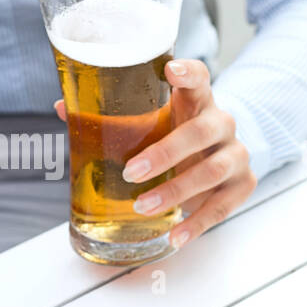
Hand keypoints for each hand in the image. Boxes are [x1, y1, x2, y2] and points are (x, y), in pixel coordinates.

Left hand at [53, 58, 255, 249]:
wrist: (217, 158)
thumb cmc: (175, 135)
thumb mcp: (151, 123)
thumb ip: (111, 116)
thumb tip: (63, 107)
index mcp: (197, 100)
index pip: (200, 77)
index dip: (188, 72)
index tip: (170, 71)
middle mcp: (222, 123)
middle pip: (202, 130)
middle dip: (166, 153)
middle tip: (132, 172)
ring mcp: (236, 154)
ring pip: (213, 170)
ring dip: (176, 191)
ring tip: (143, 206)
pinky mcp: (243, 184)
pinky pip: (223, 205)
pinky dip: (198, 223)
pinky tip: (176, 236)